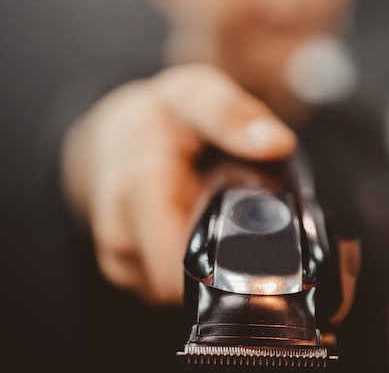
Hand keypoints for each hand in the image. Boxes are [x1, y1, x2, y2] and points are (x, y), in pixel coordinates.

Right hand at [60, 64, 295, 304]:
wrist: (113, 134)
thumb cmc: (162, 116)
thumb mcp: (196, 94)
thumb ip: (232, 115)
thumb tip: (275, 142)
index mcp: (139, 190)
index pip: (177, 268)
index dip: (225, 272)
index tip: (262, 254)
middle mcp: (121, 233)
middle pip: (184, 289)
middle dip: (224, 267)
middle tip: (243, 224)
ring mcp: (120, 260)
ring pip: (180, 294)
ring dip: (208, 266)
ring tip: (214, 220)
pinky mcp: (126, 273)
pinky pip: (170, 291)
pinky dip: (193, 268)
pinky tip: (198, 233)